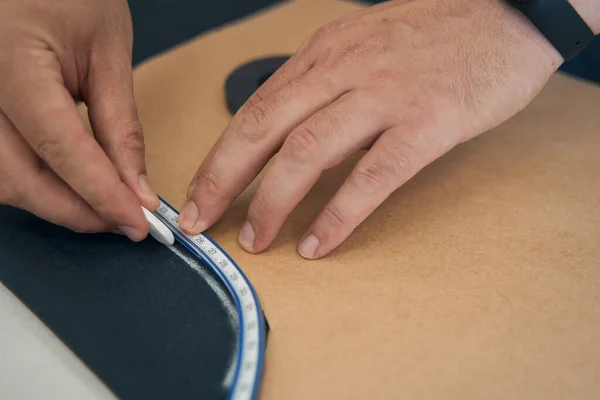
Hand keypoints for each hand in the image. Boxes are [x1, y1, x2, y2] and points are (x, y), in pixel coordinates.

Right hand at [0, 0, 157, 240]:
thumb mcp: (107, 52)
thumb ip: (120, 125)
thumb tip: (135, 186)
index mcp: (13, 64)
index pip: (60, 148)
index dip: (101, 193)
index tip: (138, 222)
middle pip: (18, 178)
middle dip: (75, 211)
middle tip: (124, 222)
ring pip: (1, 180)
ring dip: (52, 203)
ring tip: (102, 207)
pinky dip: (33, 184)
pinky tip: (68, 186)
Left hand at [180, 0, 563, 258]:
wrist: (510, 11)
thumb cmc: (436, 33)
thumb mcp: (364, 45)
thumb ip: (325, 86)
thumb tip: (291, 135)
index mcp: (324, 53)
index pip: (255, 108)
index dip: (221, 155)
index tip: (200, 191)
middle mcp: (344, 71)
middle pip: (264, 128)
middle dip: (223, 179)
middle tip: (201, 221)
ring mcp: (384, 96)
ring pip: (307, 152)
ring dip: (271, 201)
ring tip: (255, 239)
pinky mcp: (427, 123)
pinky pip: (371, 176)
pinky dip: (338, 214)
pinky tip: (318, 243)